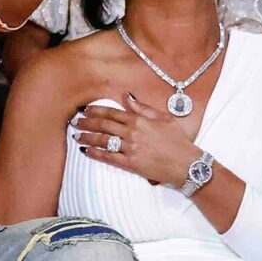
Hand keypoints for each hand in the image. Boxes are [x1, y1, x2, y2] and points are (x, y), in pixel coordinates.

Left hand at [72, 97, 204, 190]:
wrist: (186, 164)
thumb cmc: (178, 141)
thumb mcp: (164, 118)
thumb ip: (143, 108)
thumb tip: (128, 96)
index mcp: (139, 120)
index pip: (113, 113)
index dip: (97, 111)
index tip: (86, 110)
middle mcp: (132, 133)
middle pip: (104, 126)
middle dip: (87, 123)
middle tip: (75, 121)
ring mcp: (130, 148)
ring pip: (103, 140)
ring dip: (88, 136)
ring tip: (76, 135)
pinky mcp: (130, 164)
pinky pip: (109, 157)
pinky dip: (96, 153)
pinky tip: (86, 150)